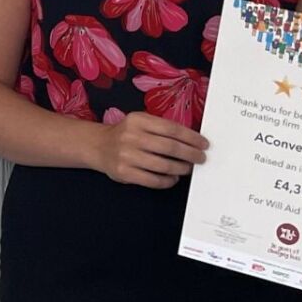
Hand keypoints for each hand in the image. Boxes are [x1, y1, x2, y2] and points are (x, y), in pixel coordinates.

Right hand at [91, 112, 207, 187]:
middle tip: (201, 158)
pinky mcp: (124, 172)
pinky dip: (168, 181)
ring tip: (187, 168)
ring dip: (181, 168)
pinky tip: (173, 177)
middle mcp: (131, 136)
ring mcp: (127, 155)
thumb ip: (161, 128)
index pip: (171, 128)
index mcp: (137, 120)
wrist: (98, 146)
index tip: (204, 144)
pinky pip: (154, 180)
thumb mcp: (139, 123)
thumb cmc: (126, 134)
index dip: (191, 137)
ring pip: (164, 165)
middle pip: (170, 147)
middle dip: (191, 154)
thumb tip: (192, 140)